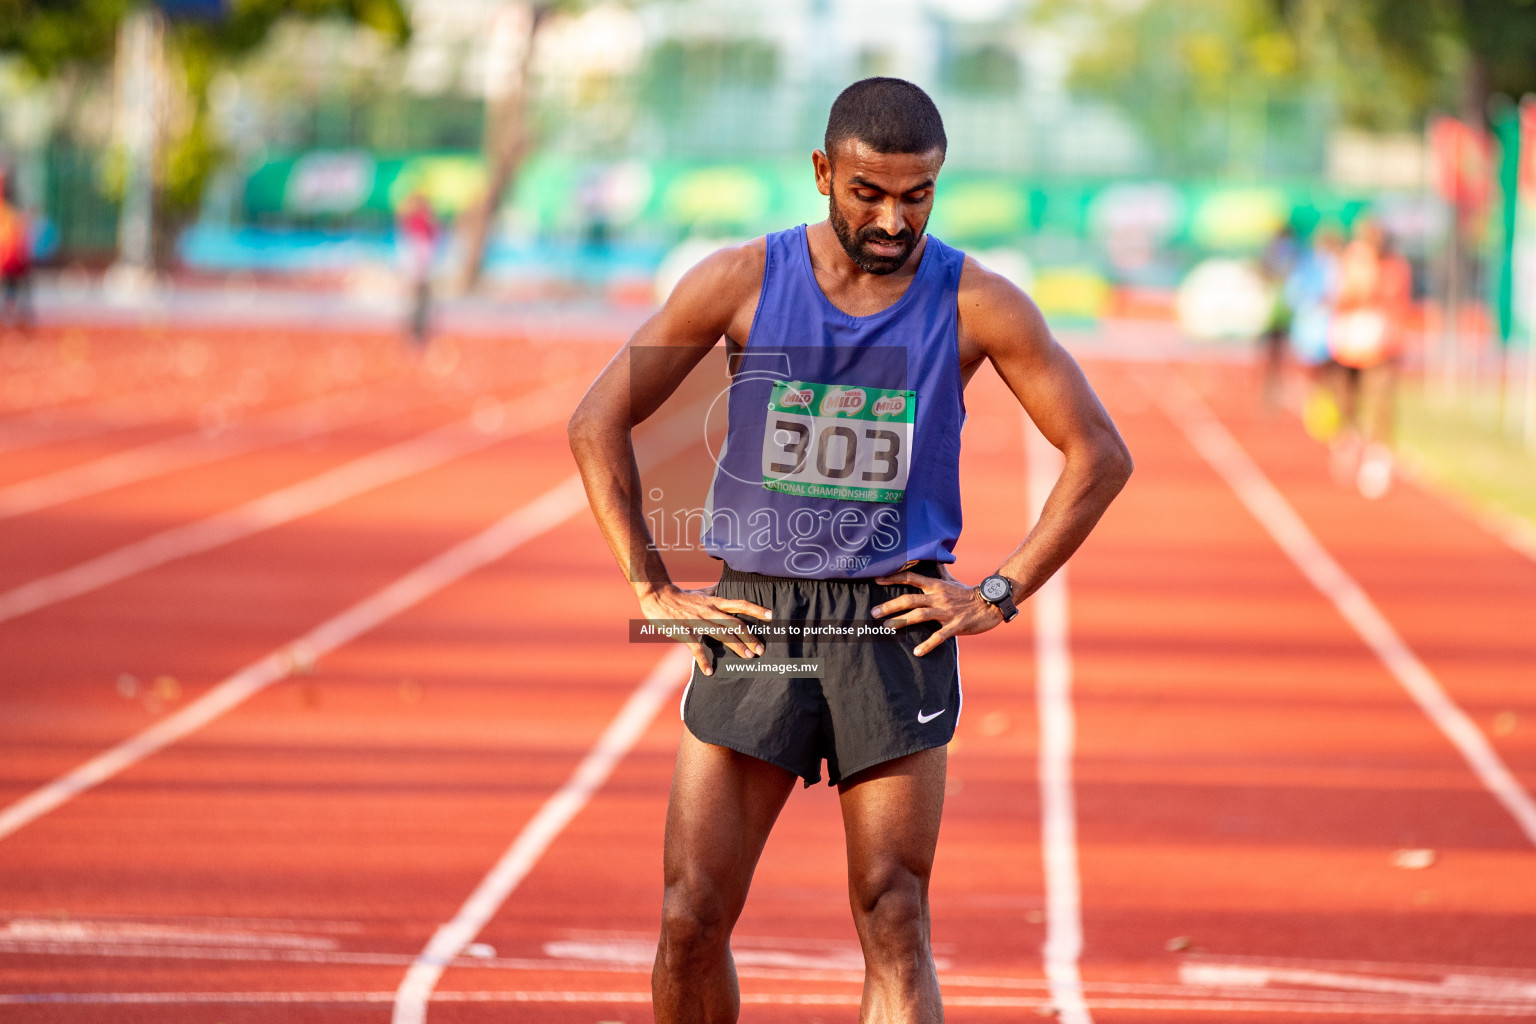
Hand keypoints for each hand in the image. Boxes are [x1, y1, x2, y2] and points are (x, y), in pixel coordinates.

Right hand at [636, 583, 772, 676]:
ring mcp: (698, 622)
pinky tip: (709, 672)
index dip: (756, 609)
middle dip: (750, 636)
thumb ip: (717, 592)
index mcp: (715, 603)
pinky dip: (703, 660)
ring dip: (736, 646)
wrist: (658, 596)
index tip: (771, 616)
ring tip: (748, 657)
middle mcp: (710, 611)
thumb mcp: (703, 592)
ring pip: (721, 634)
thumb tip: (729, 586)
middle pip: (735, 623)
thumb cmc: (682, 596)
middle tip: (761, 650)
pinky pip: (696, 647)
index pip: (740, 604)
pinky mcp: (685, 632)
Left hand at [870, 566, 1006, 656]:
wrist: (990, 605)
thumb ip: (939, 572)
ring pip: (920, 615)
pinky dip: (928, 644)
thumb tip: (933, 559)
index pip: (911, 577)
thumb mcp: (952, 580)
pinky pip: (939, 636)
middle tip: (874, 612)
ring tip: (886, 627)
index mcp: (936, 586)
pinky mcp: (955, 626)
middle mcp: (938, 597)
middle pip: (910, 599)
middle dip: (890, 606)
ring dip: (901, 622)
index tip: (876, 579)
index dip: (893, 577)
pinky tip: (917, 652)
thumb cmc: (967, 594)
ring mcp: (946, 612)